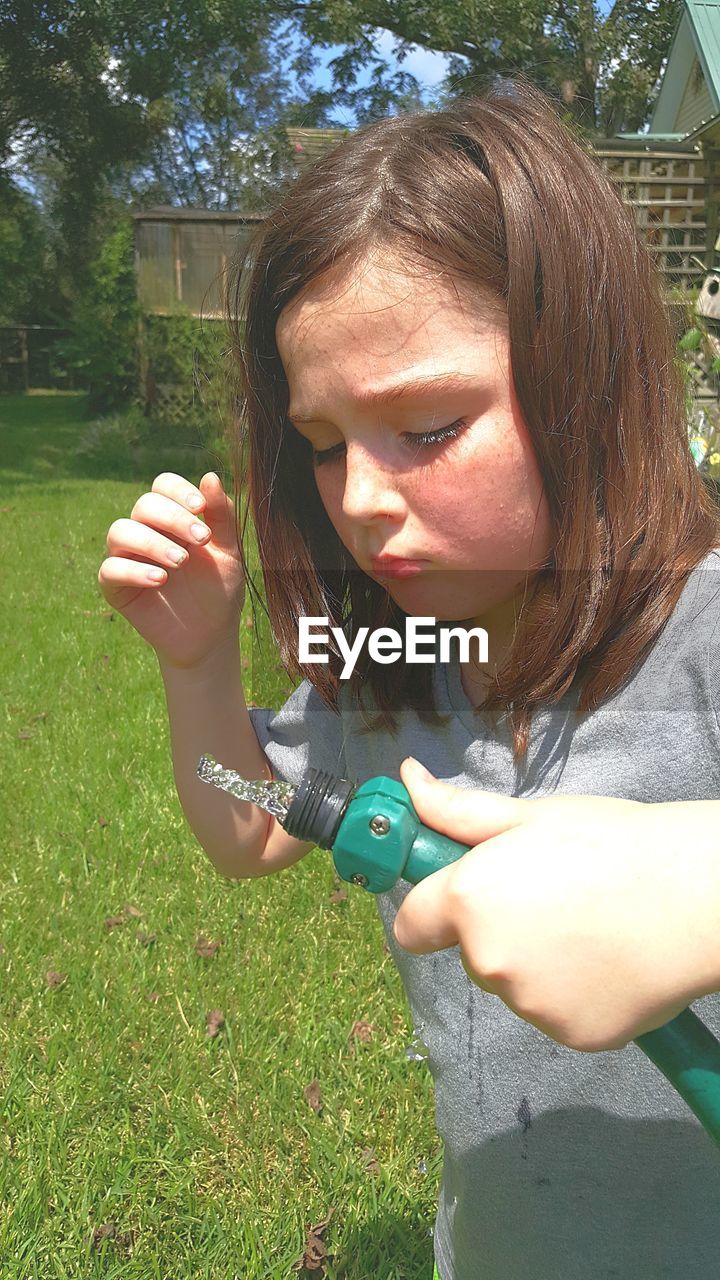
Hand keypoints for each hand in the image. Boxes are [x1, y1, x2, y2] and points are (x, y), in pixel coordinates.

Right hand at [98, 471, 244, 669]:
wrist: (211, 635)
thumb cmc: (219, 590)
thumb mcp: (229, 551)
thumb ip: (222, 516)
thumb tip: (210, 476)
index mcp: (172, 518)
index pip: (162, 486)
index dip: (178, 491)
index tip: (201, 508)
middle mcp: (146, 532)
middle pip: (143, 505)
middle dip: (173, 518)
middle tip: (201, 539)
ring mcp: (128, 558)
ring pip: (120, 531)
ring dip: (152, 542)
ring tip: (181, 562)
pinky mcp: (116, 587)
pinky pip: (110, 569)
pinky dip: (133, 571)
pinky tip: (160, 580)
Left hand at [394, 758, 719, 1051]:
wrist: (694, 896)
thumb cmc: (614, 844)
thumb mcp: (531, 817)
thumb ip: (458, 812)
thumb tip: (407, 782)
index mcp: (469, 900)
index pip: (412, 926)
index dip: (431, 913)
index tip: (456, 901)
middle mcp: (488, 960)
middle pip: (472, 955)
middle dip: (500, 931)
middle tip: (555, 899)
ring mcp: (530, 1005)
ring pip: (517, 985)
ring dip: (540, 964)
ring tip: (592, 927)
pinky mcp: (572, 1036)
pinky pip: (558, 1014)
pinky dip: (577, 994)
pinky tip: (611, 960)